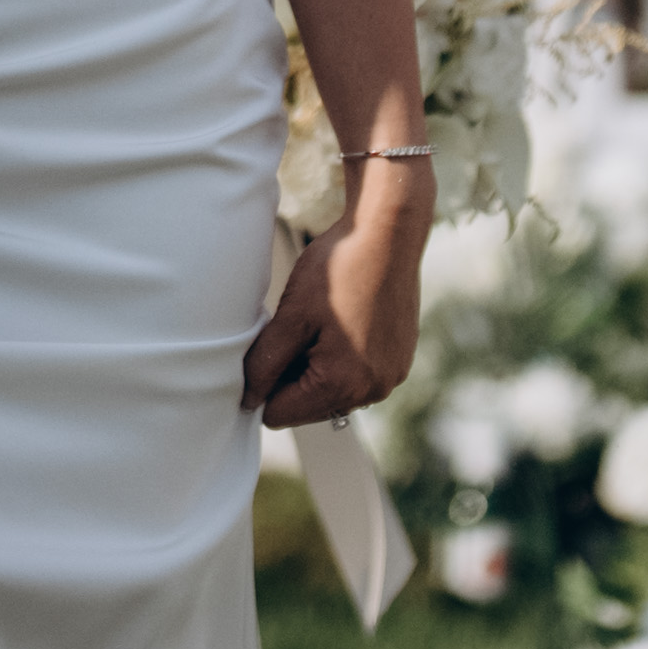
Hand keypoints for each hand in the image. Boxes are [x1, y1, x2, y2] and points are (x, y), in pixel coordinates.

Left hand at [242, 162, 425, 427]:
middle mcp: (373, 390)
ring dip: (317, 368)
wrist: (389, 233)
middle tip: (293, 329)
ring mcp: (391, 377)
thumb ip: (265, 364)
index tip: (265, 349)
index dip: (262, 386)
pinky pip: (358, 376)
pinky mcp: (399, 361)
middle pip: (309, 407)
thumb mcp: (291, 316)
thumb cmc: (339, 268)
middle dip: (291, 377)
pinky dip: (342, 358)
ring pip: (333, 393)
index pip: (282, 415)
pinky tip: (342, 321)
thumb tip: (248, 400)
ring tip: (320, 322)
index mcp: (343, 384)